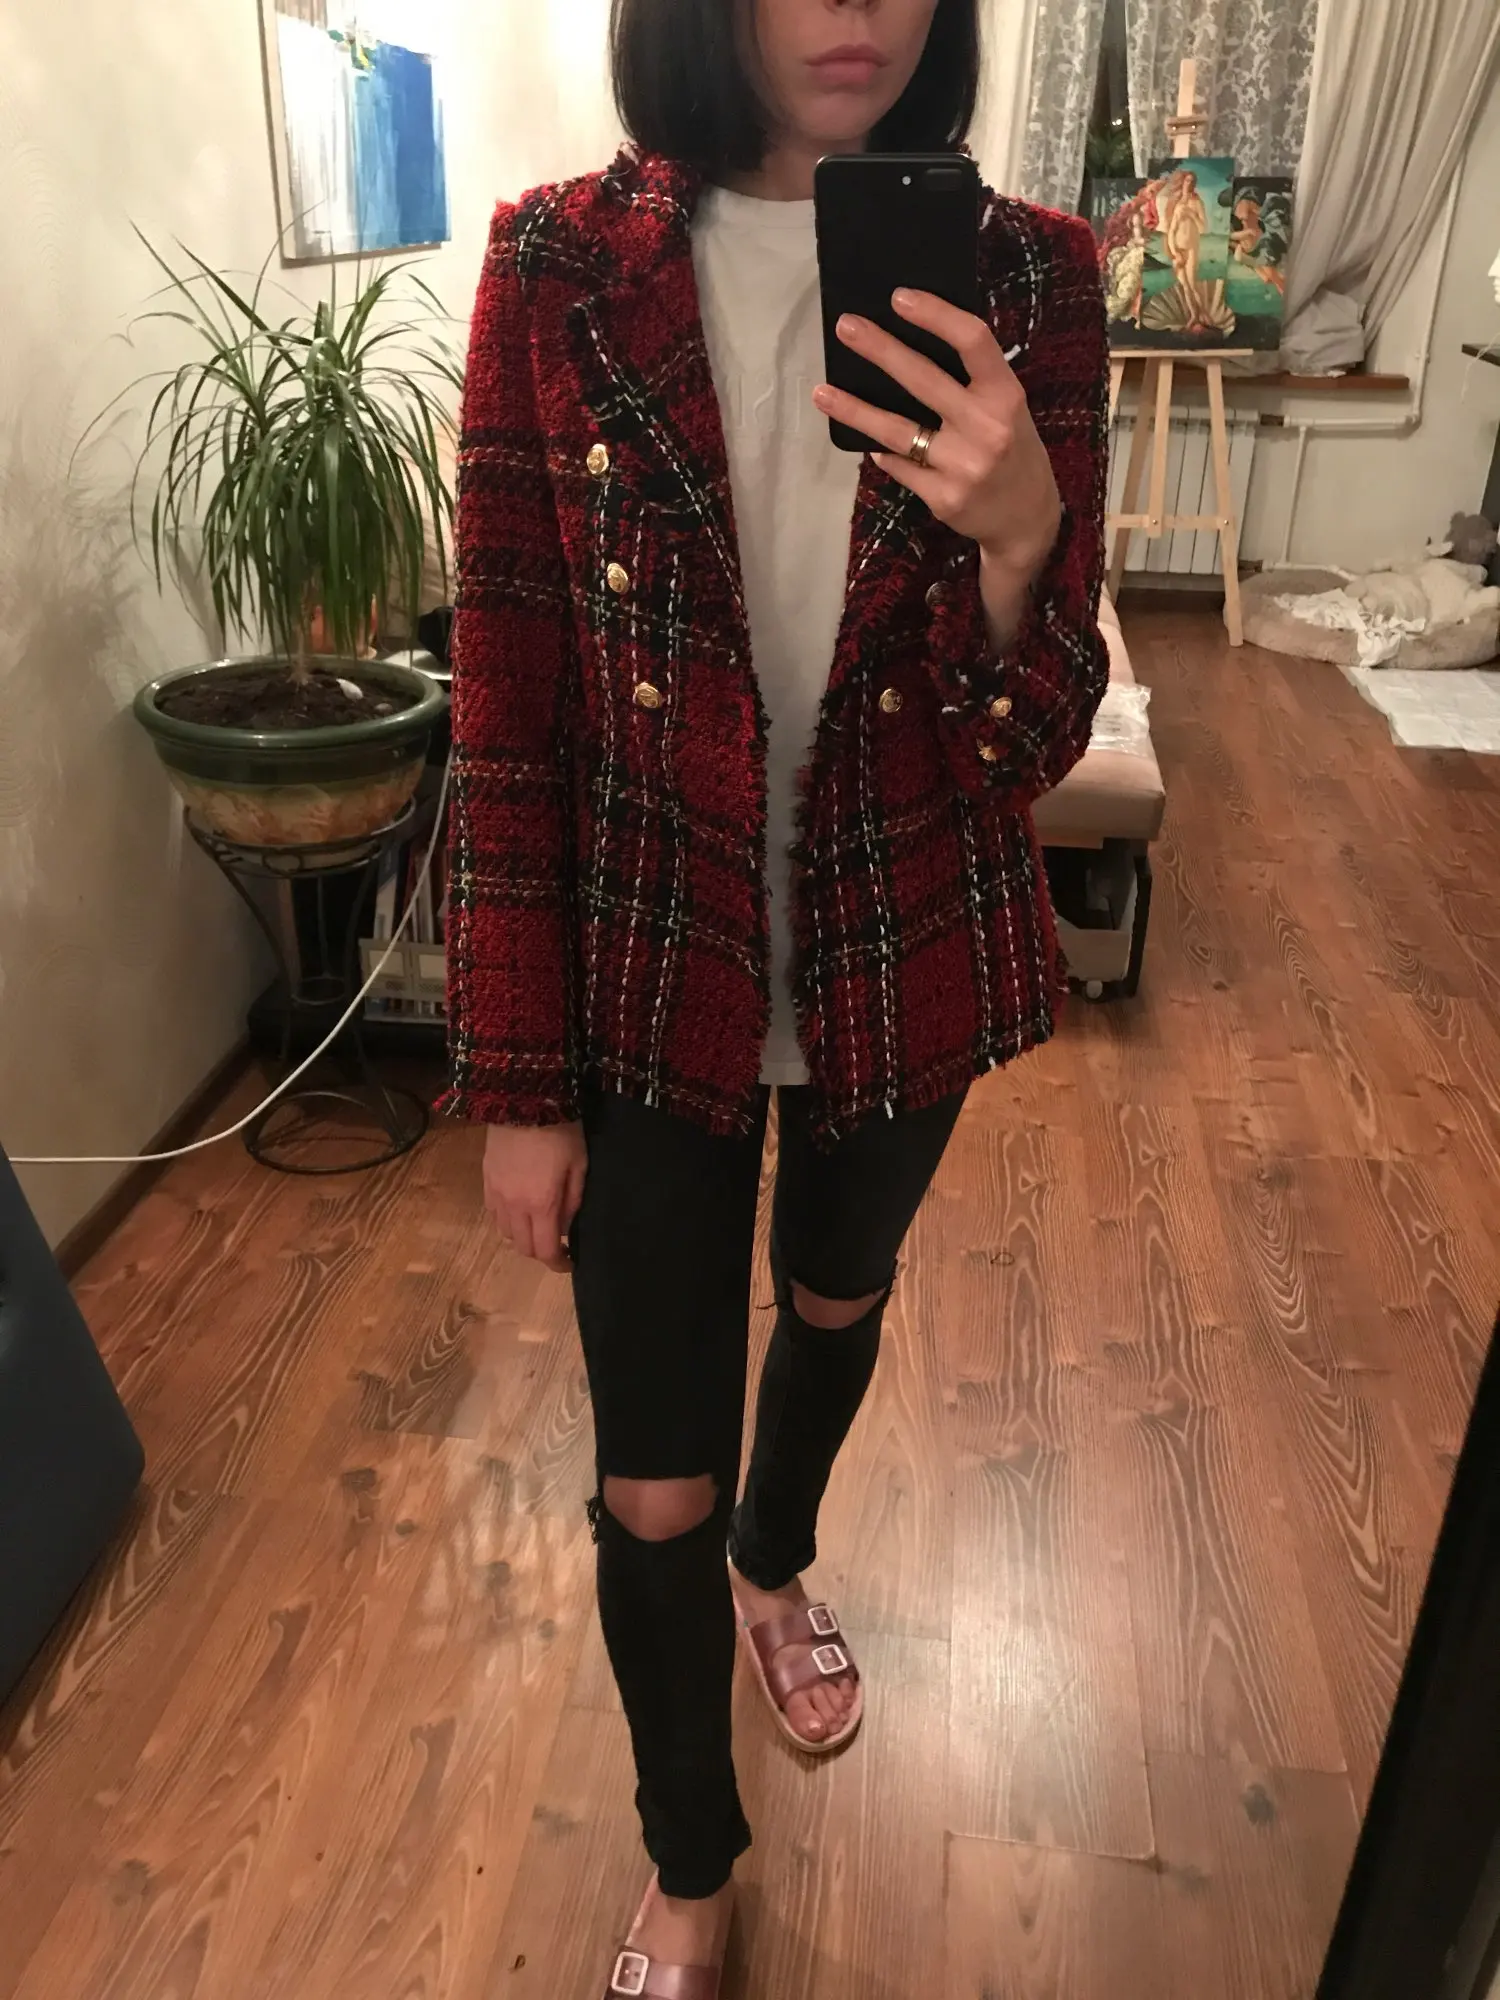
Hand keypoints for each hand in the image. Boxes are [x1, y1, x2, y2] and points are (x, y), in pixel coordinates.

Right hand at [483, 1122, 586, 1273]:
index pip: (545, 1251)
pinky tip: (518, 1207)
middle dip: (540, 1251)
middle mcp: (514, 1206)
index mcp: (542, 1204)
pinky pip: (493, 1213)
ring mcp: (496, 1193)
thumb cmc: (561, 1131)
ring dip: (522, 1235)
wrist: (523, 1097)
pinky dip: (506, 1219)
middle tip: (554, 1243)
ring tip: (536, 1223)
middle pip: (522, 1247)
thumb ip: (573, 1201)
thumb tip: (565, 1227)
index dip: (558, 1264)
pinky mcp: (486, 1179)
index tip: (568, 1263)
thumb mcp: (579, 1165)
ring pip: (505, 1232)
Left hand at [813, 289, 1062, 584]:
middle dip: (880, 350)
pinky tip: (869, 443)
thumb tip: (909, 344)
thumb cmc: (1013, 450)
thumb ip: (973, 382)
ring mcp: (963, 466)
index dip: (935, 315)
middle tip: (845, 327)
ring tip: (822, 392)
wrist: (1027, 519)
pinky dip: (883, 452)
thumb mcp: (1008, 409)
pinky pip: (899, 466)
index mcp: (1006, 395)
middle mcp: (987, 428)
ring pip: (897, 430)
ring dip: (855, 409)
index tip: (898, 298)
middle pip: (923, 379)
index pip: (972, 341)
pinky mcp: (943, 498)